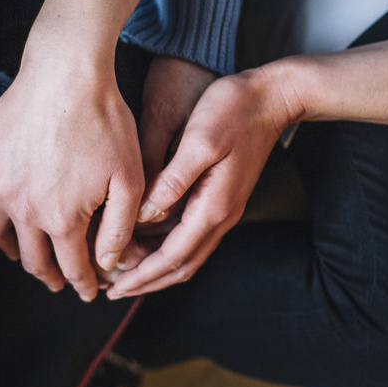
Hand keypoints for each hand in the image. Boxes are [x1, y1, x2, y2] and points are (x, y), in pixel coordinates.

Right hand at [0, 40, 141, 301]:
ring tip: (26, 252)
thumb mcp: (129, 178)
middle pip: (33, 261)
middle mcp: (23, 211)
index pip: (72, 268)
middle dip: (51, 277)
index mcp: (62, 220)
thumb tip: (108, 265)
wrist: (66, 73)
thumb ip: (119, 228)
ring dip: (15, 252)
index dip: (83, 284)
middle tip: (60, 281)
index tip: (87, 292)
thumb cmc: (105, 122)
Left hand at [106, 65, 301, 298]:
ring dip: (157, 269)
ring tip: (125, 272)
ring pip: (188, 255)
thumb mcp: (199, 141)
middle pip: (181, 266)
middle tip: (113, 289)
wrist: (273, 97)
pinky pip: (192, 237)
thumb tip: (146, 215)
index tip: (114, 288)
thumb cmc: (234, 111)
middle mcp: (221, 216)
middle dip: (146, 281)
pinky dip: (168, 249)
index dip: (141, 276)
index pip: (172, 257)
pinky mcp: (222, 198)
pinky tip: (148, 242)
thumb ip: (172, 180)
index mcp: (213, 207)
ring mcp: (224, 209)